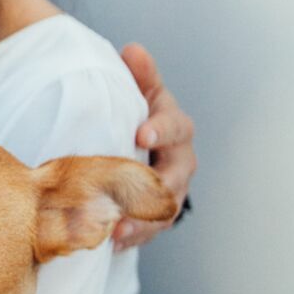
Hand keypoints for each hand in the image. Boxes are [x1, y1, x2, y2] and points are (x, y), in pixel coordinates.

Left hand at [118, 43, 196, 248]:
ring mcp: (172, 190)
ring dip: (142, 222)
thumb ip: (139, 75)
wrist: (148, 145)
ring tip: (117, 230)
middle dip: (152, 189)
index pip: (175, 128)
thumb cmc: (141, 113)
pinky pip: (151, 228)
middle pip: (174, 178)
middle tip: (127, 196)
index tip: (141, 133)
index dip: (161, 130)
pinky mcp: (159, 214)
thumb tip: (132, 50)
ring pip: (165, 210)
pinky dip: (134, 236)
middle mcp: (180, 162)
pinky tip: (112, 243)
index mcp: (176, 128)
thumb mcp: (142, 91)